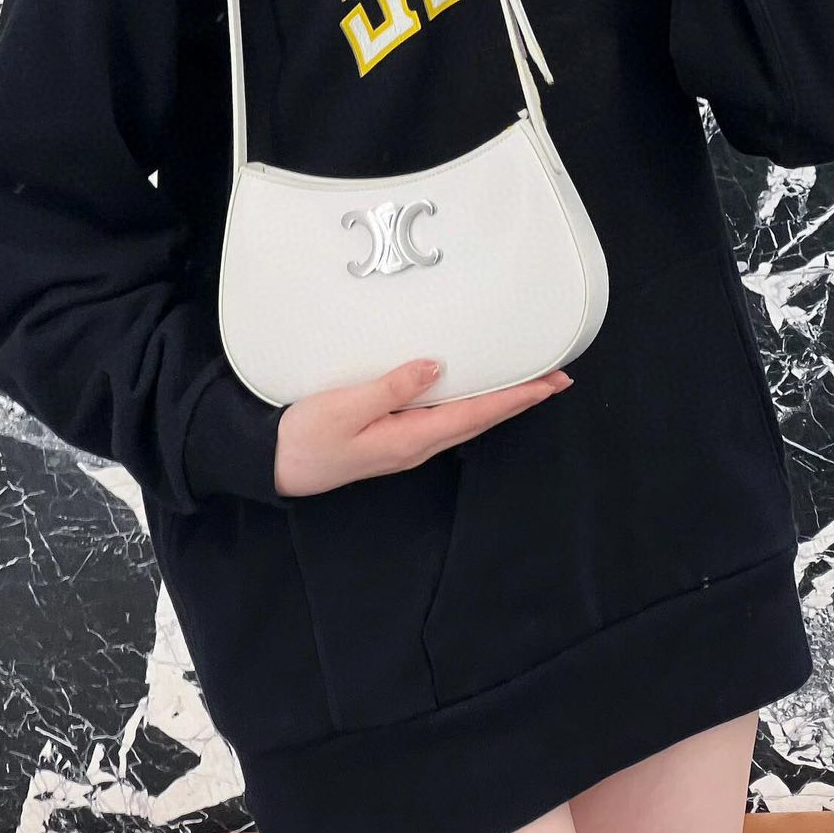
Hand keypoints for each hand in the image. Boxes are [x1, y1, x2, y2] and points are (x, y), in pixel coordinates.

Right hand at [273, 358, 573, 498]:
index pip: (475, 415)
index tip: (548, 384)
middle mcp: (417, 445)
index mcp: (411, 438)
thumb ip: (392, 386)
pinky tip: (475, 393)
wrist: (276, 464)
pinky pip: (447, 419)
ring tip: (529, 385)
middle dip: (520, 400)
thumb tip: (437, 367)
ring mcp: (407, 444)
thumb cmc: (306, 436)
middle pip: (481, 420)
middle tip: (557, 380)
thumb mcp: (345, 406)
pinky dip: (473, 404)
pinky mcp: (395, 437)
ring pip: (467, 421)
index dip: (514, 398)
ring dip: (500, 402)